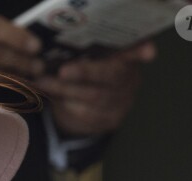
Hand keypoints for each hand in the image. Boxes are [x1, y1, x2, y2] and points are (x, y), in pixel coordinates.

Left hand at [34, 42, 155, 135]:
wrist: (87, 110)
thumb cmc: (85, 76)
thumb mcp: (87, 61)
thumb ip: (82, 54)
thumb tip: (56, 50)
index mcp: (127, 58)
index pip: (136, 52)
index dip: (141, 52)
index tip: (147, 52)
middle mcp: (129, 79)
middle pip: (111, 75)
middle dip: (85, 72)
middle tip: (62, 71)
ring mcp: (122, 102)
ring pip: (95, 96)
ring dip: (66, 90)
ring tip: (44, 82)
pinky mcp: (110, 120)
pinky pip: (86, 114)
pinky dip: (65, 105)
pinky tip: (51, 97)